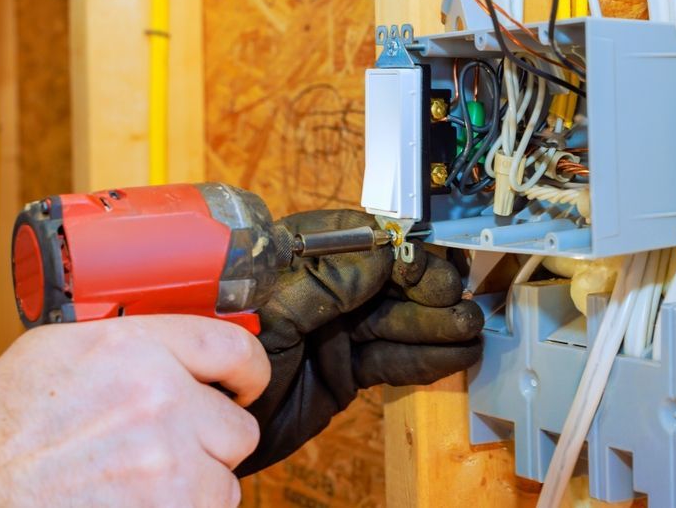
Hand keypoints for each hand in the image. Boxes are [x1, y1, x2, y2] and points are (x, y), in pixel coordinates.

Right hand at [0, 316, 269, 506]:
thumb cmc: (7, 422)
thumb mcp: (66, 348)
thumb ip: (140, 343)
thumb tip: (196, 351)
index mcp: (134, 347)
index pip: (235, 348)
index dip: (249, 371)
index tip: (245, 385)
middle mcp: (157, 399)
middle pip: (240, 426)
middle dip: (211, 440)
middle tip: (169, 446)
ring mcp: (163, 463)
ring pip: (226, 480)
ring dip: (197, 483)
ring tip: (145, 480)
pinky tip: (140, 502)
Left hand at [237, 210, 482, 475]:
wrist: (207, 435)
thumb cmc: (211, 367)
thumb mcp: (267, 317)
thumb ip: (322, 283)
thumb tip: (379, 252)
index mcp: (291, 264)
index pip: (356, 240)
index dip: (395, 250)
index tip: (424, 263)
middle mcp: (317, 293)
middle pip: (384, 280)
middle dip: (425, 288)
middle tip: (454, 297)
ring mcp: (333, 332)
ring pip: (395, 320)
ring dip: (435, 324)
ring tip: (468, 327)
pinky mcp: (345, 370)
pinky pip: (391, 358)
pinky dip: (425, 358)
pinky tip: (455, 353)